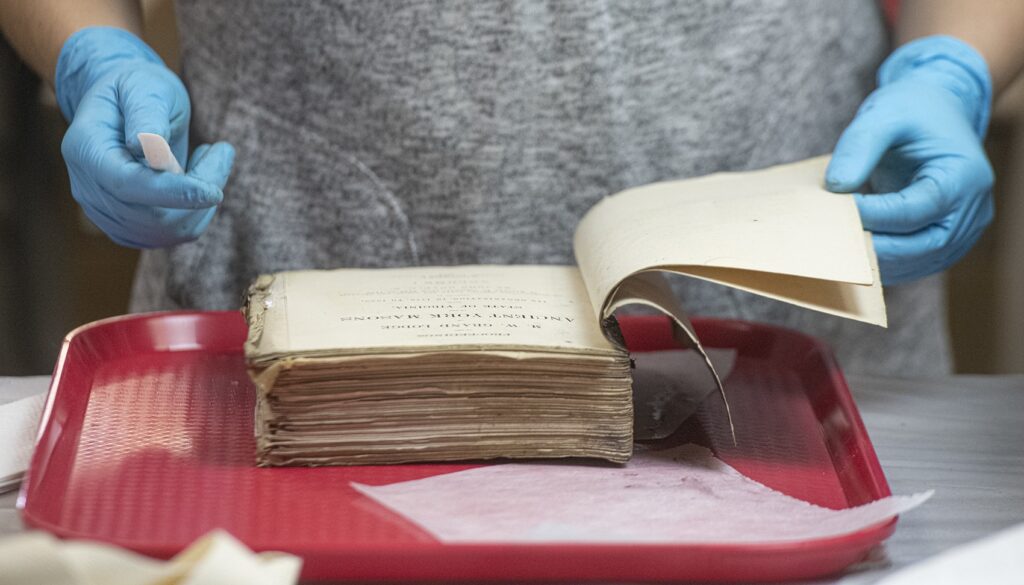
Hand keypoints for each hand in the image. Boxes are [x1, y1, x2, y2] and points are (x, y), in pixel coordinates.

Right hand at [56, 27, 233, 247]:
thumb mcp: (143, 86)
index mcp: (86, 148)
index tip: (214, 192)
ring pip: (168, 231)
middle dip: (198, 189)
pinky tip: (198, 179)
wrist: (126, 108)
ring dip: (203, 201)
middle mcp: (89, 188)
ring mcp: (106, 213)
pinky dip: (197, 211)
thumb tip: (147, 146)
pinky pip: (173, 234)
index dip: (172, 192)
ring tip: (210, 158)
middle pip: (152, 215)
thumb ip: (146, 113)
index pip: (127, 184)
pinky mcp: (128, 227)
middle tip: (221, 150)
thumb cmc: (137, 90)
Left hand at [825, 36, 993, 284]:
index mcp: (964, 176)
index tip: (838, 211)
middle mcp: (971, 208)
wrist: (935, 112)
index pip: (917, 209)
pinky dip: (885, 261)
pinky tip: (853, 252)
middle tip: (833, 242)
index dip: (875, 215)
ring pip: (919, 260)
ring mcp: (961, 229)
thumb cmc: (912, 111)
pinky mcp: (944, 239)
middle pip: (923, 245)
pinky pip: (915, 261)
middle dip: (876, 247)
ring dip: (878, 260)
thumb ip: (859, 147)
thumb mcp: (885, 114)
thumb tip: (836, 188)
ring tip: (839, 249)